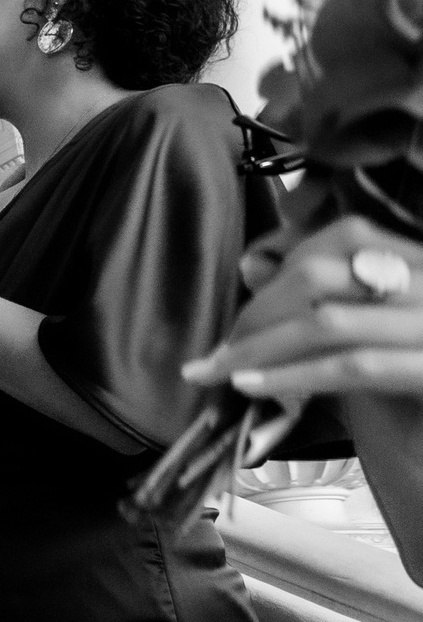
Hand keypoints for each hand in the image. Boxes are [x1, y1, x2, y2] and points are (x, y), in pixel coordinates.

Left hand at [187, 215, 422, 398]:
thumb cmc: (408, 383)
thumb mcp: (365, 331)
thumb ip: (321, 297)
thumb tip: (252, 264)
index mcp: (419, 263)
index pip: (345, 236)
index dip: (284, 264)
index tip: (247, 301)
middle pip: (323, 276)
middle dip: (259, 312)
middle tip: (221, 348)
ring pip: (327, 322)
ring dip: (259, 347)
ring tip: (218, 370)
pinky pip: (351, 366)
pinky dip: (291, 375)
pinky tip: (250, 386)